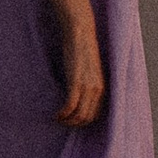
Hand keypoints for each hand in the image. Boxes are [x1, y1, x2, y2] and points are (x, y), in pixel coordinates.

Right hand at [55, 9, 105, 127]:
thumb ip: (88, 83)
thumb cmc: (82, 49)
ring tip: (58, 118)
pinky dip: (62, 113)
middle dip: (74, 124)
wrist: (80, 33)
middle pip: (87, 117)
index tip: (71, 120)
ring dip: (67, 121)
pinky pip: (70, 105)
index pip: (95, 114)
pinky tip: (55, 114)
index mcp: (102, 87)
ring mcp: (87, 86)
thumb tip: (79, 94)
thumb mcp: (89, 70)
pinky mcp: (76, 82)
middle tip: (62, 121)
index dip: (82, 121)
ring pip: (79, 115)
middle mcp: (97, 89)